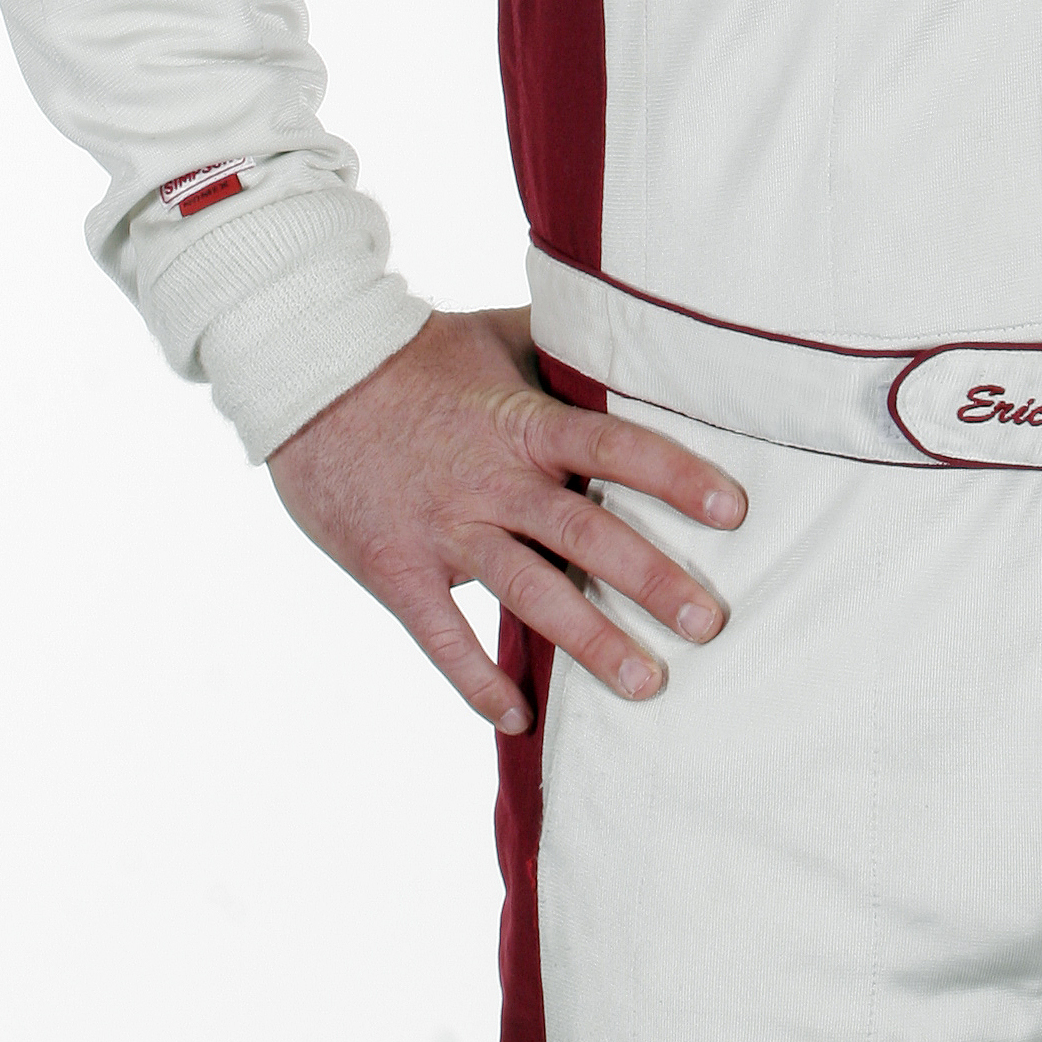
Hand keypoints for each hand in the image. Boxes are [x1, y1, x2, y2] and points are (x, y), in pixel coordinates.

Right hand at [267, 305, 746, 731]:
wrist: (307, 377)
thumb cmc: (414, 352)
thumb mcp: (496, 334)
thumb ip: (560, 346)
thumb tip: (630, 322)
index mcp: (523, 422)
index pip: (615, 447)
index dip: (675, 476)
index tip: (733, 512)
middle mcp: (493, 481)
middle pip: (586, 535)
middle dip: (653, 580)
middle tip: (712, 622)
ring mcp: (445, 531)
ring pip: (529, 594)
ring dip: (590, 642)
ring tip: (649, 685)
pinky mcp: (396, 569)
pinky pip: (443, 637)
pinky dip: (478, 682)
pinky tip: (521, 718)